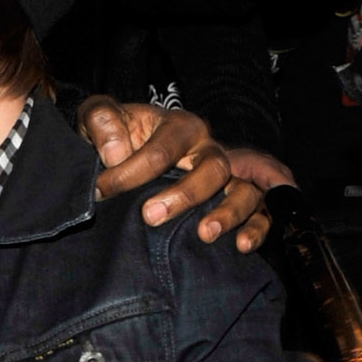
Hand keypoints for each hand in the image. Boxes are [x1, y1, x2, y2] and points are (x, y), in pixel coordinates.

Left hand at [81, 98, 285, 248]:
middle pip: (213, 167)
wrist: (126, 153)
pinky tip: (242, 245)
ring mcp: (229, 176)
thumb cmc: (118, 137)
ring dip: (229, 213)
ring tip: (205, 234)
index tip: (102, 191)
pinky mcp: (239, 201)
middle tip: (151, 216)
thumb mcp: (99, 116)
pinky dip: (258, 228)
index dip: (130, 173)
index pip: (161, 150)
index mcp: (180, 126)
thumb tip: (115, 153)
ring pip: (244, 190)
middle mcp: (210, 149)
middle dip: (185, 194)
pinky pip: (262, 213)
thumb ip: (101, 120)